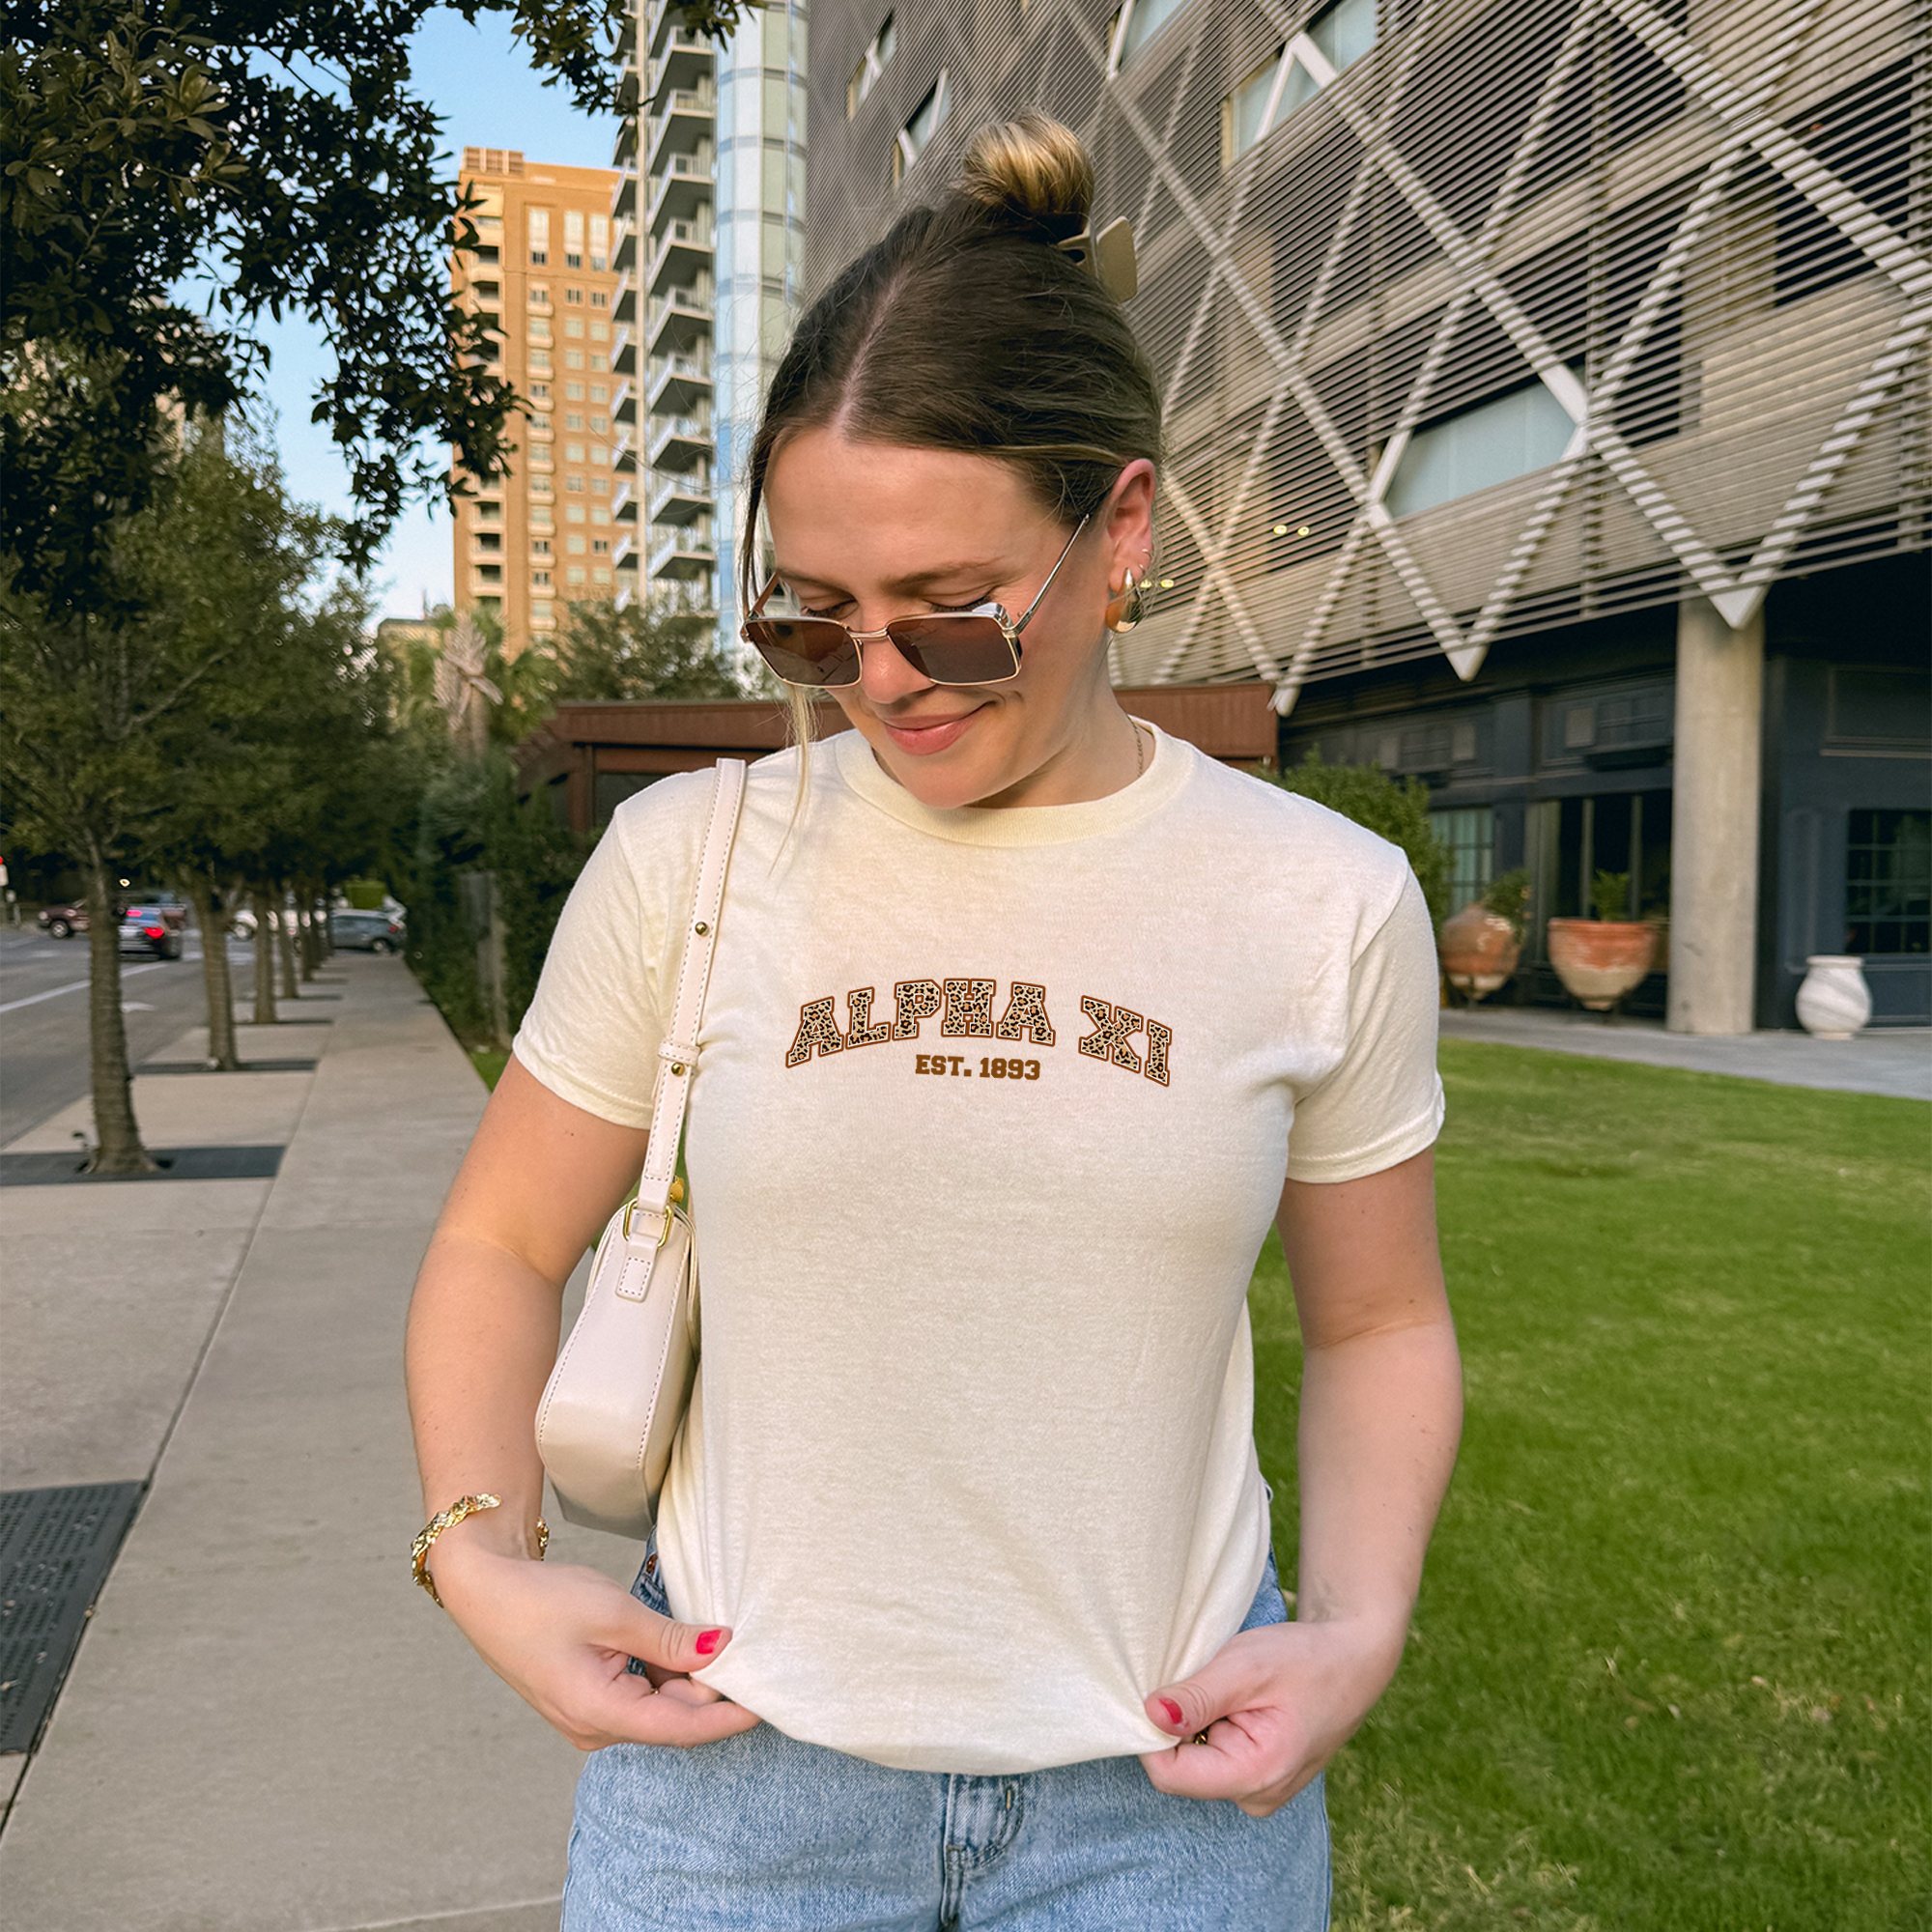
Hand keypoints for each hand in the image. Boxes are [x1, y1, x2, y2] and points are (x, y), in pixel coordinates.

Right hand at [428, 1535, 761, 1752]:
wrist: (483, 1589)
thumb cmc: (540, 1600)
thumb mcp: (613, 1613)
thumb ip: (670, 1639)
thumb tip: (721, 1649)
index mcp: (598, 1715)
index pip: (681, 1728)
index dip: (728, 1716)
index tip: (768, 1700)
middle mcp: (594, 1727)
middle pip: (673, 1716)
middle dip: (710, 1686)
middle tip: (744, 1645)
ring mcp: (589, 1716)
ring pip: (659, 1704)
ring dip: (686, 1674)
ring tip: (709, 1634)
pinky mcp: (588, 1697)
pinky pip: (639, 1692)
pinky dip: (663, 1669)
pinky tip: (674, 1638)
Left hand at [1140, 1616, 1402, 1816]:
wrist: (1353, 1658)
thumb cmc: (1306, 1658)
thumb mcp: (1246, 1667)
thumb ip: (1198, 1696)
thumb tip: (1149, 1714)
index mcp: (1256, 1777)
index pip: (1170, 1775)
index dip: (1152, 1732)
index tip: (1161, 1689)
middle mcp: (1256, 1796)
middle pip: (1180, 1769)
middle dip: (1179, 1724)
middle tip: (1205, 1680)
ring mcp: (1258, 1790)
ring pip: (1195, 1761)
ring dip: (1197, 1722)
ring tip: (1228, 1689)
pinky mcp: (1257, 1777)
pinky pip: (1213, 1756)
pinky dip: (1212, 1725)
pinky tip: (1234, 1701)